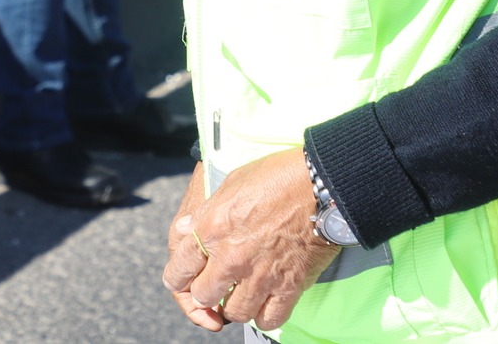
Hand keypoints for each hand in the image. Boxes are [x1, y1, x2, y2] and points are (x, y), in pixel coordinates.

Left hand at [161, 151, 338, 333]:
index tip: (184, 279)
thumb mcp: (229, 185)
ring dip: (235, 306)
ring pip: (235, 313)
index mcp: (211, 230)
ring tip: (241, 294)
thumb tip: (186, 229)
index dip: (177, 278)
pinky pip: (269, 319)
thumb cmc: (275, 177)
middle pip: (203, 296)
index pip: (177, 271)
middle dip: (206, 293)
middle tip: (217, 285)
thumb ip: (205, 213)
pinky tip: (266, 303)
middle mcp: (230, 258)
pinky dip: (265, 316)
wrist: (320, 185)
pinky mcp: (288, 287)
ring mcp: (259, 276)